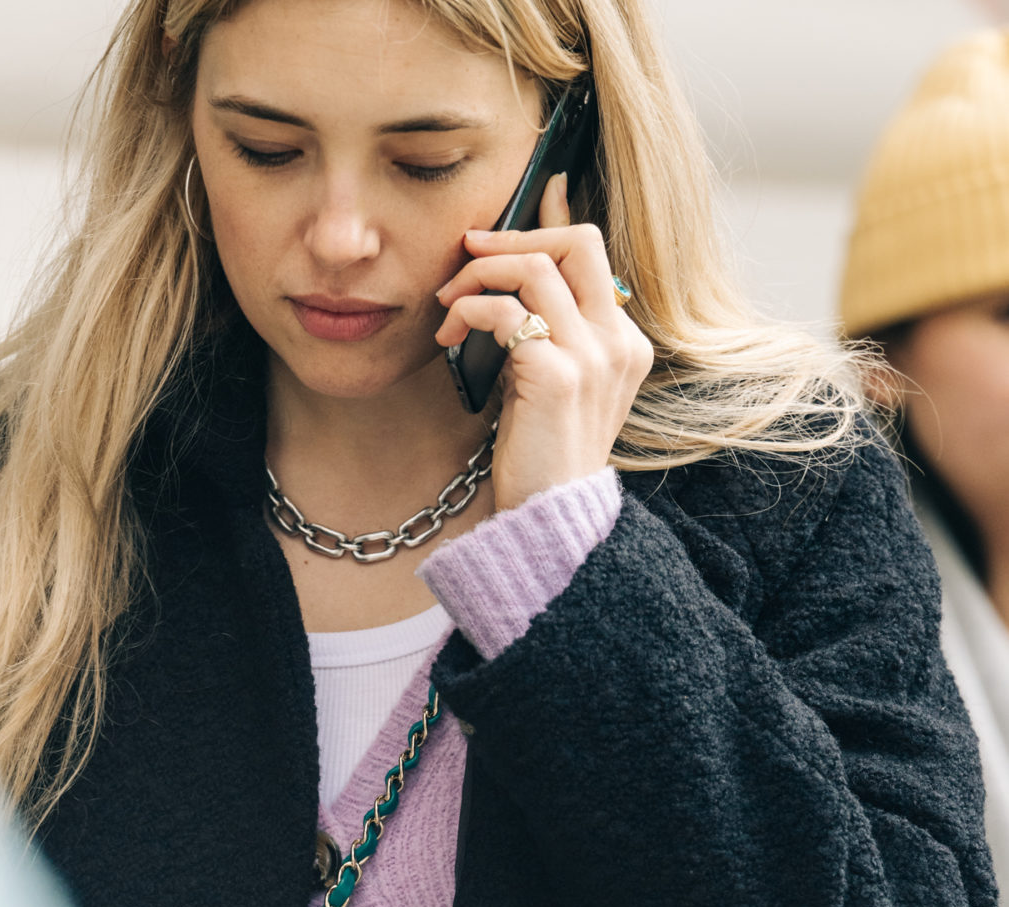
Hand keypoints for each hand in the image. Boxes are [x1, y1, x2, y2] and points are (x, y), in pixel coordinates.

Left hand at [433, 175, 653, 511]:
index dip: (546, 220)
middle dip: (509, 240)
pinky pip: (509, 314)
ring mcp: (594, 359)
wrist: (547, 521)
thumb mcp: (547, 382)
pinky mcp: (559, 377)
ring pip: (535, 270)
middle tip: (463, 260)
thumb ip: (544, 327)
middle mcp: (619, 343)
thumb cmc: (539, 455)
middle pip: (574, 242)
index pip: (590, 250)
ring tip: (448, 308)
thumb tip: (514, 270)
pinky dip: (472, 311)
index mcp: (624, 342)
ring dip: (479, 278)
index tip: (498, 221)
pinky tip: (450, 335)